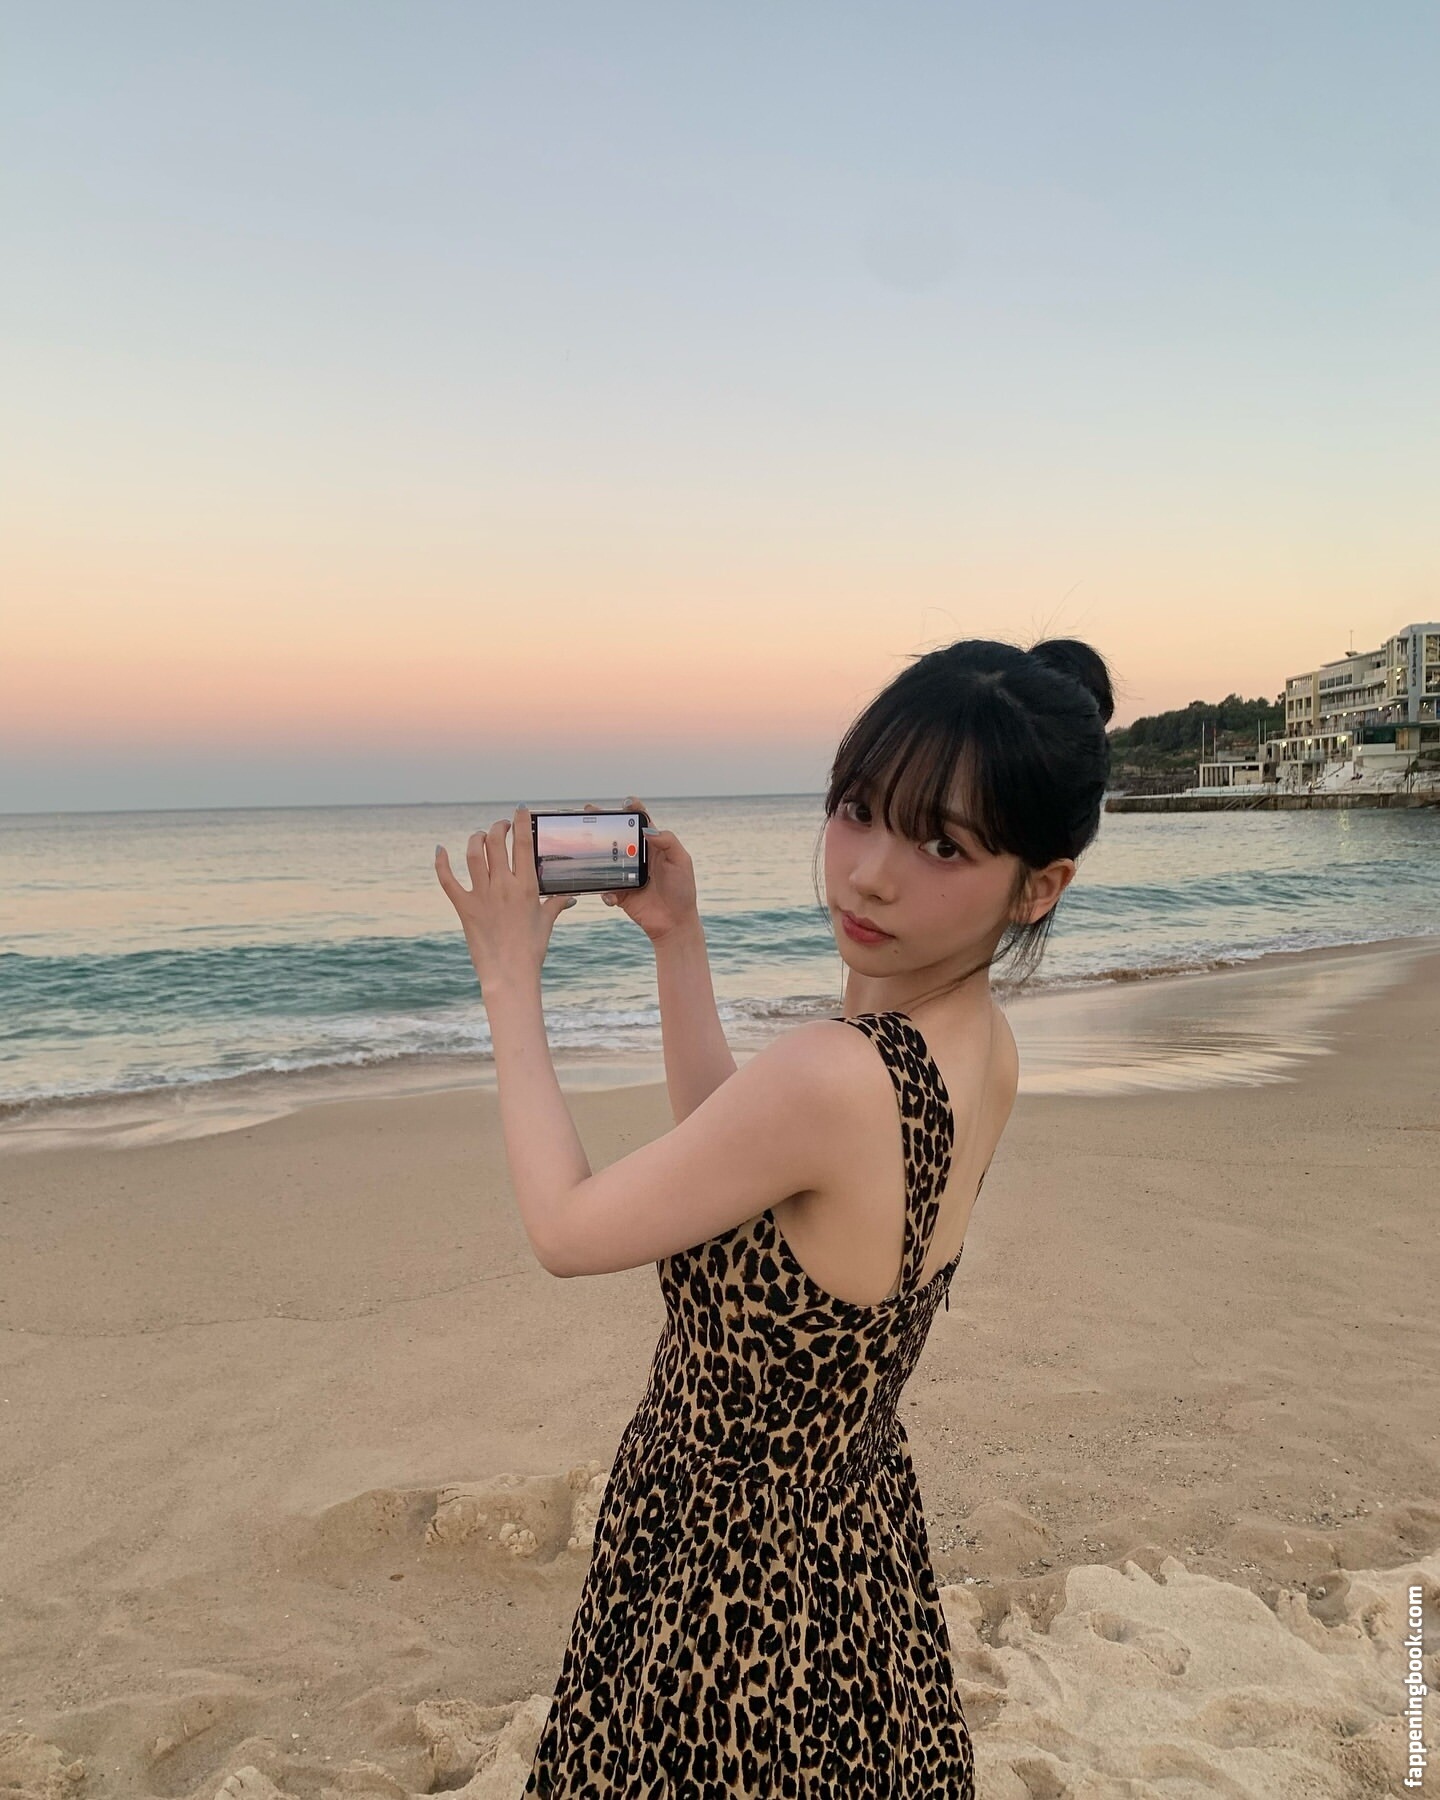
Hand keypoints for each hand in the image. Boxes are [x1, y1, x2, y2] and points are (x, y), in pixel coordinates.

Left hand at [435, 805, 574, 987]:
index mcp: (526, 887)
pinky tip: (440, 850)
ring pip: (473, 854)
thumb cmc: (532, 949)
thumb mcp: (546, 922)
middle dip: (498, 827)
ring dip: (476, 839)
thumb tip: (571, 897)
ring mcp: (482, 895)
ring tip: (481, 836)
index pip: (524, 844)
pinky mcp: (464, 907)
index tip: (520, 811)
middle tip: (501, 826)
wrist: (509, 974)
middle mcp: (503, 886)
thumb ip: (557, 903)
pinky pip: (448, 879)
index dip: (521, 822)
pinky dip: (441, 862)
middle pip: (497, 842)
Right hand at [588, 796, 698, 944]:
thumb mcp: (681, 862)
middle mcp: (638, 857)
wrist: (675, 923)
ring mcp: (627, 875)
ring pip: (606, 859)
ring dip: (595, 853)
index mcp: (654, 846)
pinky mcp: (620, 893)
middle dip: (603, 823)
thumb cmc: (682, 890)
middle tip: (589, 811)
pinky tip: (612, 895)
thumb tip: (647, 829)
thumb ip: (668, 841)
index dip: (633, 809)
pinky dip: (605, 891)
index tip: (625, 802)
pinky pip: (606, 888)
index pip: (642, 822)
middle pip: (617, 836)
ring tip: (586, 847)